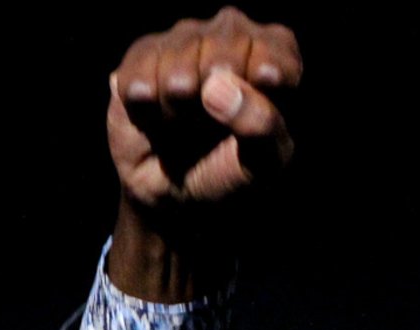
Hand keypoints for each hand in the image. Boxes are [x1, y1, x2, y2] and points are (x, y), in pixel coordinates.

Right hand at [105, 7, 301, 299]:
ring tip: (177, 114)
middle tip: (200, 107)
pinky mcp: (141, 60)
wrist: (177, 202)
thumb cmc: (231, 178)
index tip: (267, 82)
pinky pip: (141, 60)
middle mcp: (229, 42)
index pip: (278, 47)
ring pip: (181, 46)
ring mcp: (183, 45)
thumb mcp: (263, 164)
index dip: (271, 61)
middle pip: (228, 37)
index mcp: (272, 64)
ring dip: (176, 86)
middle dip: (215, 74)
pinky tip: (149, 107)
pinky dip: (144, 88)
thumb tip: (222, 88)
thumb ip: (260, 127)